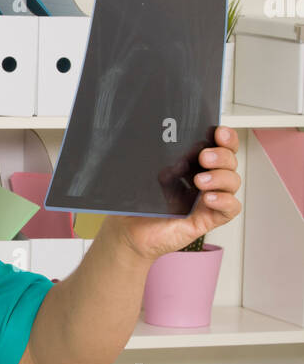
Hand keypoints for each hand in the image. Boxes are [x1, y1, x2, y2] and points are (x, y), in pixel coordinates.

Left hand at [109, 126, 241, 262]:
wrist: (130, 231)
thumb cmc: (140, 204)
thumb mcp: (148, 174)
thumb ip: (162, 160)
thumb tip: (171, 148)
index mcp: (193, 165)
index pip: (219, 147)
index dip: (225, 137)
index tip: (218, 131)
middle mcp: (204, 181)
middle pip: (230, 162)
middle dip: (222, 155)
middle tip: (205, 156)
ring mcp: (208, 199)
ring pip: (232, 182)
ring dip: (220, 177)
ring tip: (200, 180)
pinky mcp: (208, 219)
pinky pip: (230, 209)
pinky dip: (225, 201)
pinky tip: (209, 198)